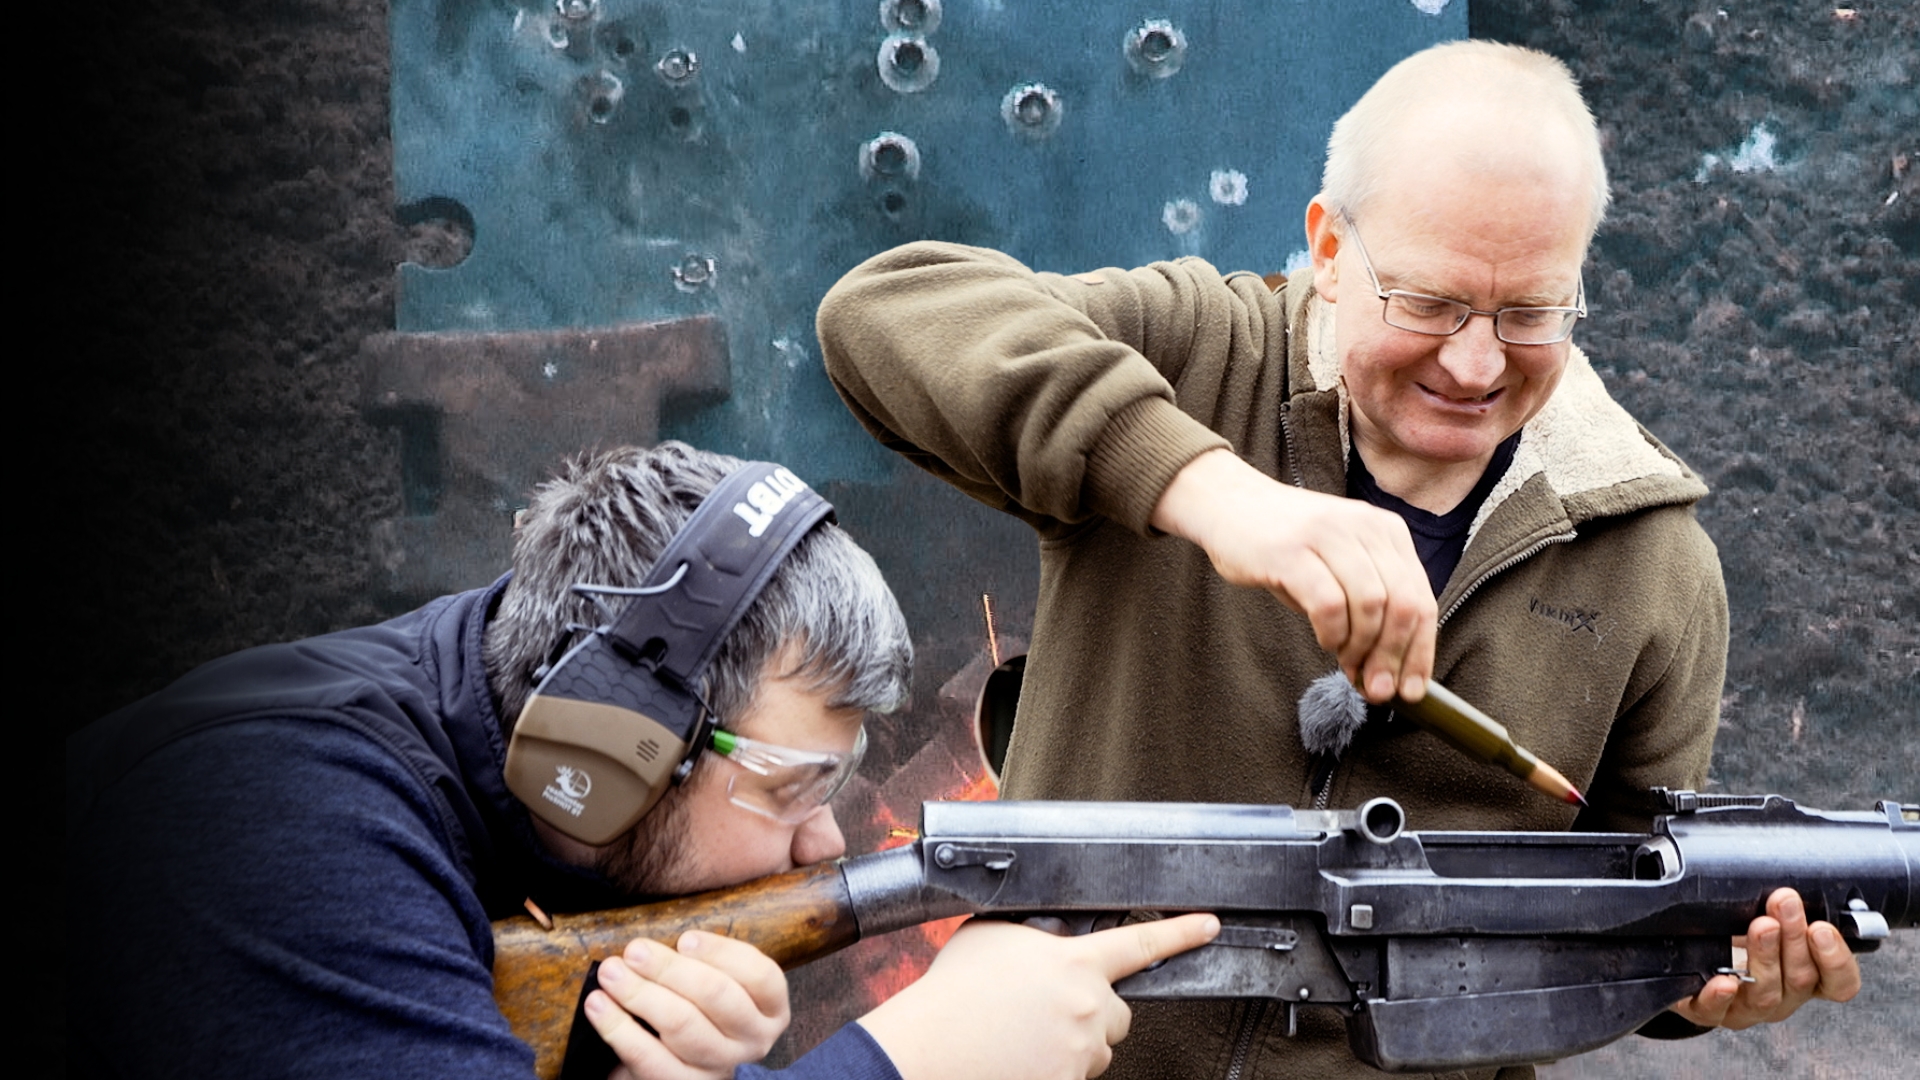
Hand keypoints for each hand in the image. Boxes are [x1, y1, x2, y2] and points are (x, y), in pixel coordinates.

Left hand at [582, 931, 789, 1079]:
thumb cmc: (697, 1004)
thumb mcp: (713, 978)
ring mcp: (722, 1066)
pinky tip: (598, 1006)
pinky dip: (619, 1029)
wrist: (674, 1059)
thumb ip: (701, 958)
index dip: (722, 953)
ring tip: (610, 972)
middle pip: (716, 996)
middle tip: (634, 950)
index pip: (759, 975)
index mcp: (771, 1007)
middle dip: (670, 968)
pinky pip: (649, 1058)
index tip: (684, 938)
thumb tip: (658, 936)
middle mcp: (754, 1039)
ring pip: (681, 1025)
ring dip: (640, 993)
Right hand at [858, 912, 1220, 1079]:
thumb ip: (1035, 934)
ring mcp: (1082, 1051)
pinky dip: (1056, 1069)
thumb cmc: (954, 993)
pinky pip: (1076, 1075)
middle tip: (1050, 1012)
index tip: (1208, 925)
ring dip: (1074, 1044)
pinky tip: (1023, 1058)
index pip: (1141, 942)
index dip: (1181, 932)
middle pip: (1120, 1012)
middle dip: (1094, 1013)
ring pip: (1097, 1049)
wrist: (929, 1048)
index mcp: (1075, 961)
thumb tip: (1047, 938)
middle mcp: (1088, 1005)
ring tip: (1025, 1036)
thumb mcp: (994, 936)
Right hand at [1151, 448, 1434, 701]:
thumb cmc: (1286, 544)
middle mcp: (1365, 527)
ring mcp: (1329, 535)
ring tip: (1346, 662)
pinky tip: (1324, 639)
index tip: (1411, 689)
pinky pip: (1328, 604)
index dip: (1421, 651)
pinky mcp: (1292, 551)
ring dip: (1360, 647)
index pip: (1422, 598)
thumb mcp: (1340, 563)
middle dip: (1392, 657)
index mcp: (1386, 531)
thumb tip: (1387, 667)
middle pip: (1403, 605)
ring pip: (1371, 605)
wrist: (1229, 504)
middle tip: (1376, 688)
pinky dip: (1331, 632)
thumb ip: (1369, 603)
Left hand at [1671, 887, 1861, 1028]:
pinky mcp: (1707, 1011)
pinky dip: (1719, 997)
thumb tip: (1791, 876)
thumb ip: (1786, 904)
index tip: (1822, 927)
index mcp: (1807, 977)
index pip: (1840, 982)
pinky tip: (1722, 982)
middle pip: (1801, 978)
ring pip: (1765, 993)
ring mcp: (1746, 1008)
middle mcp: (1782, 997)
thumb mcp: (1769, 914)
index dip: (1836, 959)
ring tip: (1760, 926)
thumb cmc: (1737, 932)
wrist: (1693, 960)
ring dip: (1764, 956)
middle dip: (1794, 937)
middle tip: (1784, 903)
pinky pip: (1715, 1011)